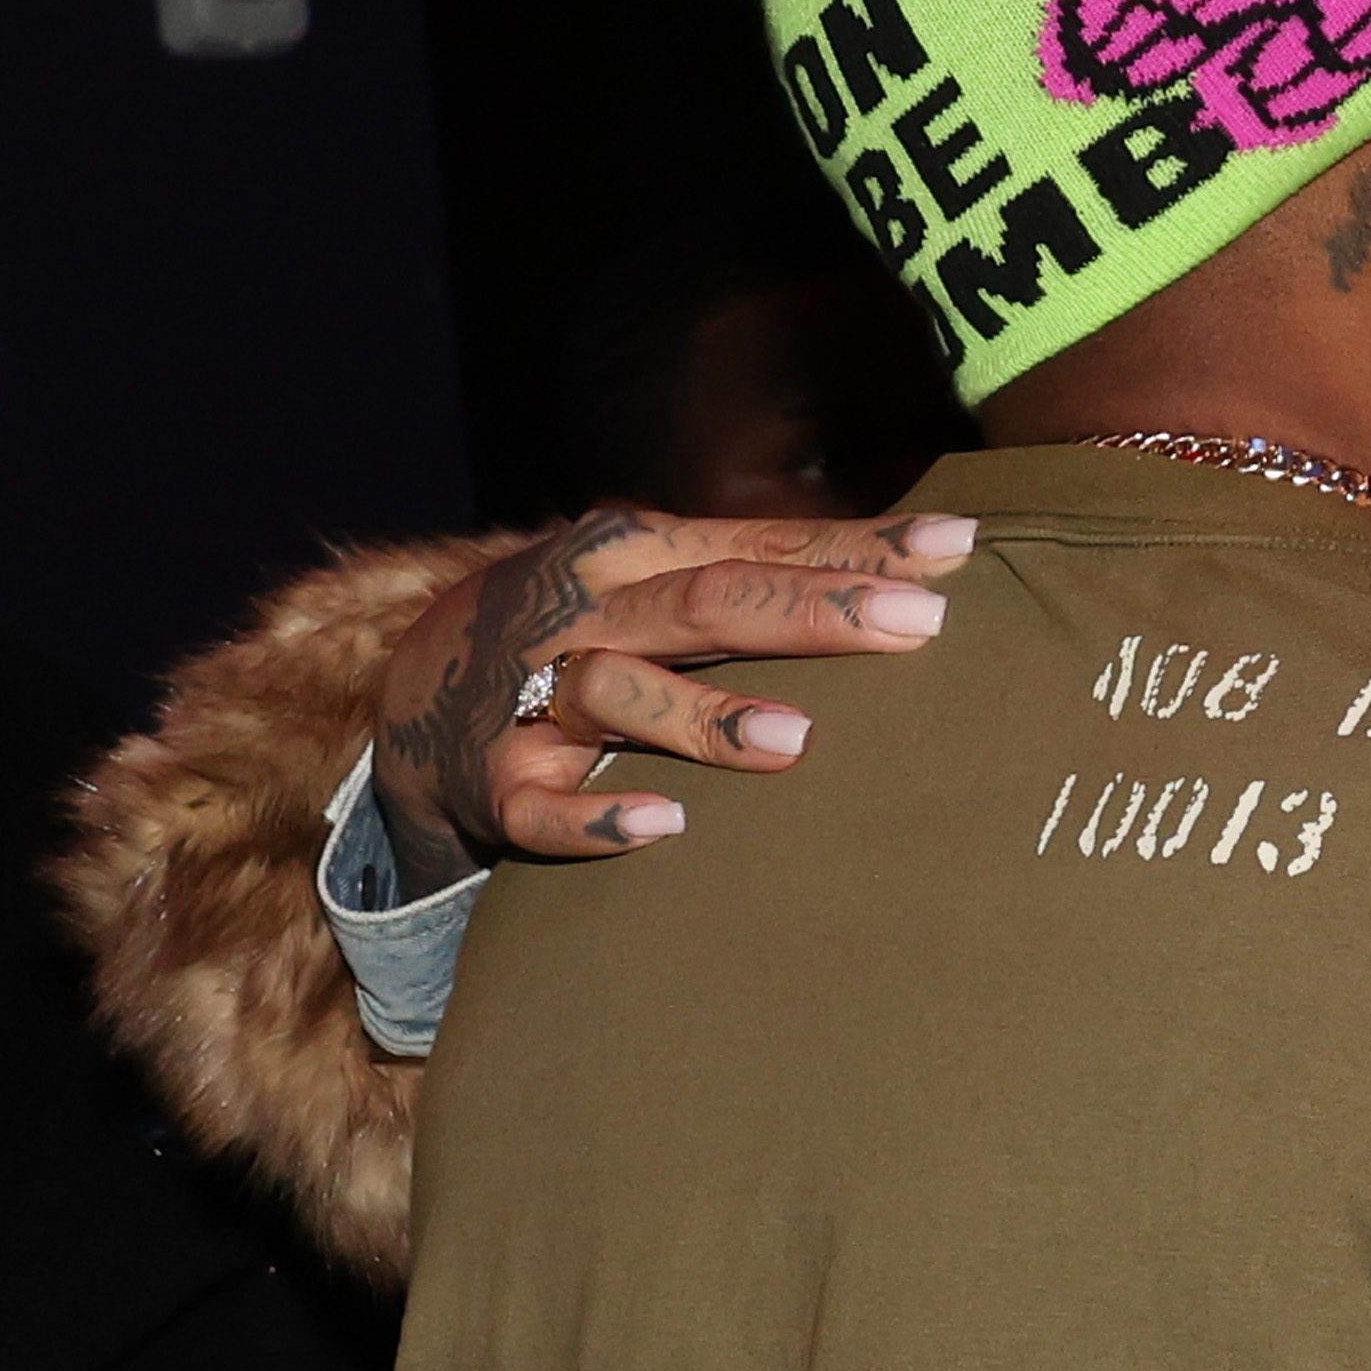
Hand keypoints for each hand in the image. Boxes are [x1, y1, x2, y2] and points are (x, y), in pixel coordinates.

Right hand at [373, 506, 975, 881]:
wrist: (416, 681)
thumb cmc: (586, 621)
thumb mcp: (659, 571)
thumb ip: (771, 561)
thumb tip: (925, 552)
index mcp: (635, 552)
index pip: (760, 545)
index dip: (855, 548)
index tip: (954, 550)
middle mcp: (587, 613)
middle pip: (706, 602)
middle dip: (813, 613)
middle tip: (917, 626)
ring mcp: (538, 698)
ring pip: (624, 695)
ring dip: (707, 717)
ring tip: (797, 740)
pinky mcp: (501, 781)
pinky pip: (546, 806)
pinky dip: (599, 818)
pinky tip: (665, 826)